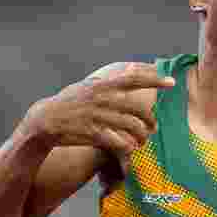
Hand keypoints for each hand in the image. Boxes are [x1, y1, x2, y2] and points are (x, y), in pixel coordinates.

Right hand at [20, 62, 175, 159]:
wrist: (44, 121)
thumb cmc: (70, 103)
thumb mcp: (88, 86)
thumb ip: (111, 80)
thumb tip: (132, 68)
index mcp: (102, 85)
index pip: (134, 78)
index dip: (154, 79)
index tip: (172, 82)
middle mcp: (102, 99)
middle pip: (138, 109)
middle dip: (151, 120)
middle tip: (155, 127)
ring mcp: (98, 116)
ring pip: (132, 127)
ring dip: (142, 136)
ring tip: (143, 141)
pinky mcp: (93, 133)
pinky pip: (119, 142)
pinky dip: (128, 146)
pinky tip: (130, 148)